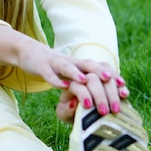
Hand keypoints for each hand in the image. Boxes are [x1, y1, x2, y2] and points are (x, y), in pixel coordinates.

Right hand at [0, 25, 128, 117]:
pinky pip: (48, 74)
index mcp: (78, 64)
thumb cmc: (52, 67)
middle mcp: (70, 61)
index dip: (112, 76)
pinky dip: (55, 80)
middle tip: (113, 84)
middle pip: (88, 64)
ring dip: (77, 73)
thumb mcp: (70, 73)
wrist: (27, 52)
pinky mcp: (41, 66)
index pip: (99, 67)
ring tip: (87, 81)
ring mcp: (55, 62)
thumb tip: (100, 99)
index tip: (124, 88)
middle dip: (101, 74)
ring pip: (68, 66)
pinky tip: (62, 85)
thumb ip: (84, 83)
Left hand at [56, 67, 129, 123]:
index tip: (88, 106)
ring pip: (105, 74)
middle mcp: (82, 75)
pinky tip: (124, 94)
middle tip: (104, 111)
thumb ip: (65, 110)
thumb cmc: (70, 111)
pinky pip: (113, 73)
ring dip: (112, 90)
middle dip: (99, 94)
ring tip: (115, 107)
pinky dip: (119, 84)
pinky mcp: (106, 74)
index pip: (76, 85)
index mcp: (69, 84)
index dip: (83, 94)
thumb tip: (73, 103)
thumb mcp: (64, 113)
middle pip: (92, 78)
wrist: (78, 106)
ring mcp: (95, 73)